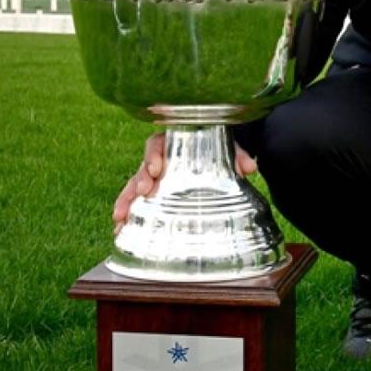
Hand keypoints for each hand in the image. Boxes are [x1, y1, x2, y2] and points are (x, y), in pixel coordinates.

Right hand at [112, 133, 258, 231]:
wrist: (214, 155)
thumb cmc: (215, 149)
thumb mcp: (227, 148)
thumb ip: (237, 156)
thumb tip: (250, 168)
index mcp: (172, 143)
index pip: (157, 145)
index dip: (154, 156)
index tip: (156, 169)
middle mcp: (159, 159)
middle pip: (143, 167)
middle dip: (140, 180)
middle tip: (143, 192)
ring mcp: (153, 178)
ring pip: (135, 187)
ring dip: (127, 201)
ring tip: (120, 218)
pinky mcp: (153, 193)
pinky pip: (137, 202)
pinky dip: (129, 213)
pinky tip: (121, 227)